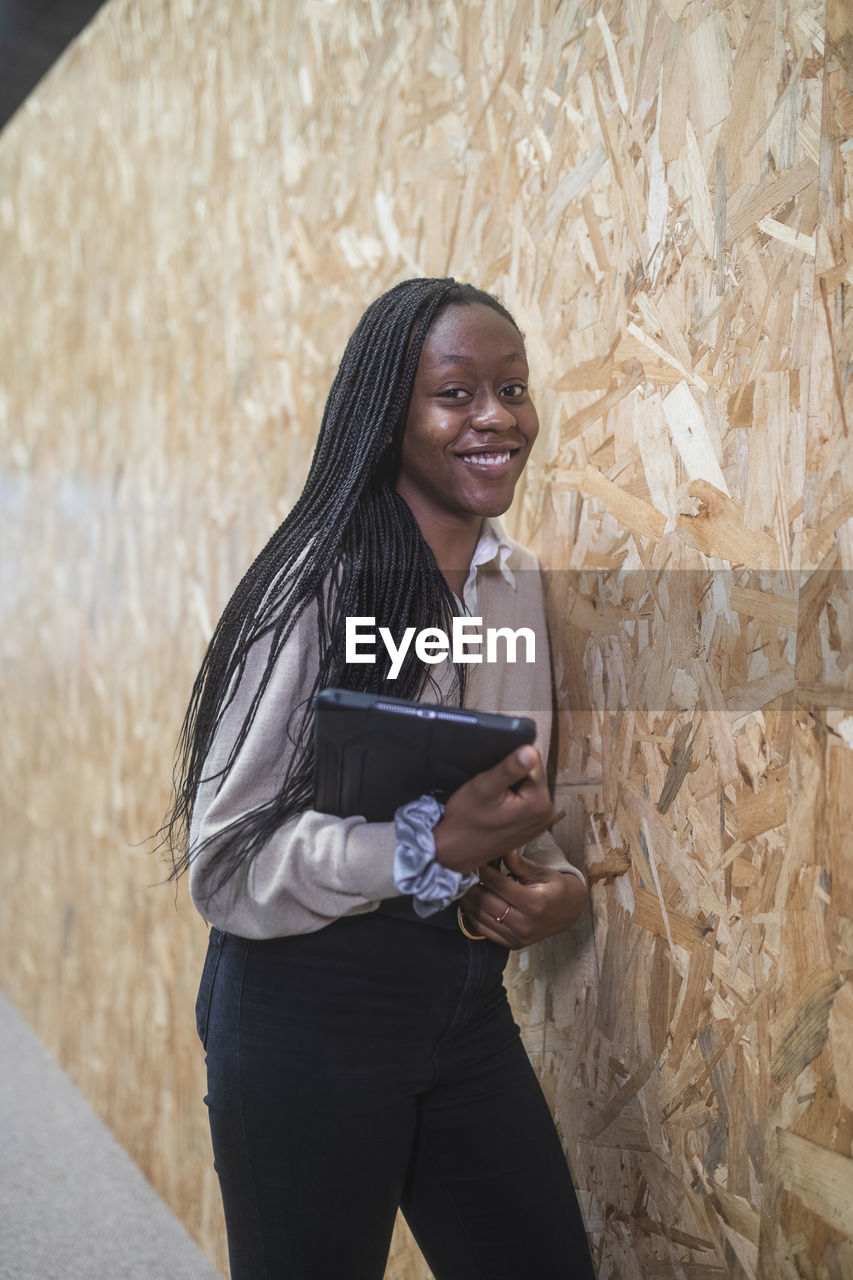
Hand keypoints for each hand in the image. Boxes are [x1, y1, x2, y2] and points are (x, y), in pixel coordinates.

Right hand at [432, 746, 555, 875]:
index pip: (534, 763)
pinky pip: (525, 800)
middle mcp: (546, 814)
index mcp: (540, 803)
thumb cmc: (467, 820)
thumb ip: (510, 768)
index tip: (496, 781)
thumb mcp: (485, 787)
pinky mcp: (532, 827)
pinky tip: (497, 809)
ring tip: (493, 802)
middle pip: (533, 775)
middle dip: (513, 777)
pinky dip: (512, 800)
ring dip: (511, 788)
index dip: (511, 765)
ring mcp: (541, 823)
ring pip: (528, 787)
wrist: (456, 849)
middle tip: (492, 793)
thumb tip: (531, 750)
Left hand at [457, 847, 587, 947]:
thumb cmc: (554, 887)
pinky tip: (468, 901)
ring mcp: (518, 937)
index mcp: (535, 904)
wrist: (568, 913)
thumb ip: (519, 863)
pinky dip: (472, 915)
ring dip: (467, 900)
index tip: (473, 861)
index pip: (499, 885)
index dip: (483, 871)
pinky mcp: (511, 944)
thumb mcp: (541, 872)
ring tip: (461, 884)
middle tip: (461, 871)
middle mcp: (525, 924)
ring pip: (481, 917)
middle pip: (486, 902)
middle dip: (470, 885)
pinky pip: (483, 930)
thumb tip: (503, 847)